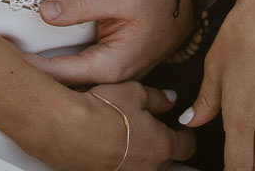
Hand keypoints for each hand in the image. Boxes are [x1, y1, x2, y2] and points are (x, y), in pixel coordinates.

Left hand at [19, 0, 194, 84]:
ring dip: (37, 71)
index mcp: (109, 67)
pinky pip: (75, 72)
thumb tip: (44, 13)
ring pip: (66, 81)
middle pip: (58, 84)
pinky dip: (52, 67)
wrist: (189, 9)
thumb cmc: (160, 2)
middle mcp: (108, 78)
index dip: (26, 67)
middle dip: (25, 74)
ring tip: (4, 58)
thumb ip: (82, 5)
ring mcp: (109, 75)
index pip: (57, 74)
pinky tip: (32, 58)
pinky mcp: (108, 66)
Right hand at [33, 83, 194, 170]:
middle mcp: (148, 166)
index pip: (187, 145)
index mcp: (162, 145)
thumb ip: (158, 98)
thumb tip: (170, 99)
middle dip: (162, 145)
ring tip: (124, 135)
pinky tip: (107, 144)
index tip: (180, 127)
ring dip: (140, 153)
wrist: (67, 128)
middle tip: (150, 128)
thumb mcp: (135, 91)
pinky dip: (119, 159)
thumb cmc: (102, 109)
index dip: (185, 134)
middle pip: (166, 160)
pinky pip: (120, 168)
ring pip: (143, 166)